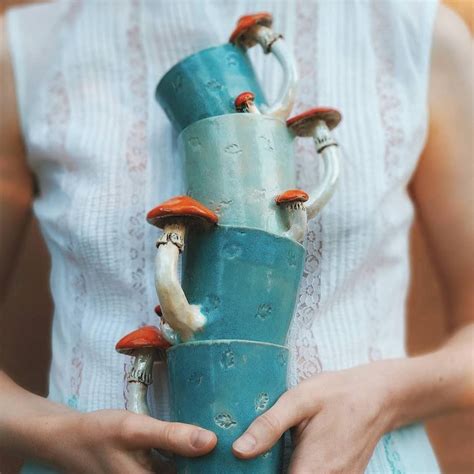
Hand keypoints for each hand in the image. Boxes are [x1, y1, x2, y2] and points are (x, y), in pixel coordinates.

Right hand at [40, 409, 216, 472]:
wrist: (68, 439)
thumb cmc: (99, 433)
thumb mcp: (136, 430)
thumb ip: (172, 436)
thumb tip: (212, 441)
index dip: (215, 471)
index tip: (235, 462)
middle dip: (208, 466)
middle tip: (230, 453)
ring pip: (183, 473)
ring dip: (198, 464)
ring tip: (219, 448)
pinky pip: (172, 470)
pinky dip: (186, 461)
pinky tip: (198, 445)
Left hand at [232, 363, 392, 473]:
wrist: (377, 396)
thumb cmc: (336, 394)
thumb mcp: (298, 400)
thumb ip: (269, 426)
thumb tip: (238, 449)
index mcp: (313, 468)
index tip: (247, 466)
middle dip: (270, 472)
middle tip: (254, 458)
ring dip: (286, 470)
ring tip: (270, 455)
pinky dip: (300, 470)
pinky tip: (290, 456)